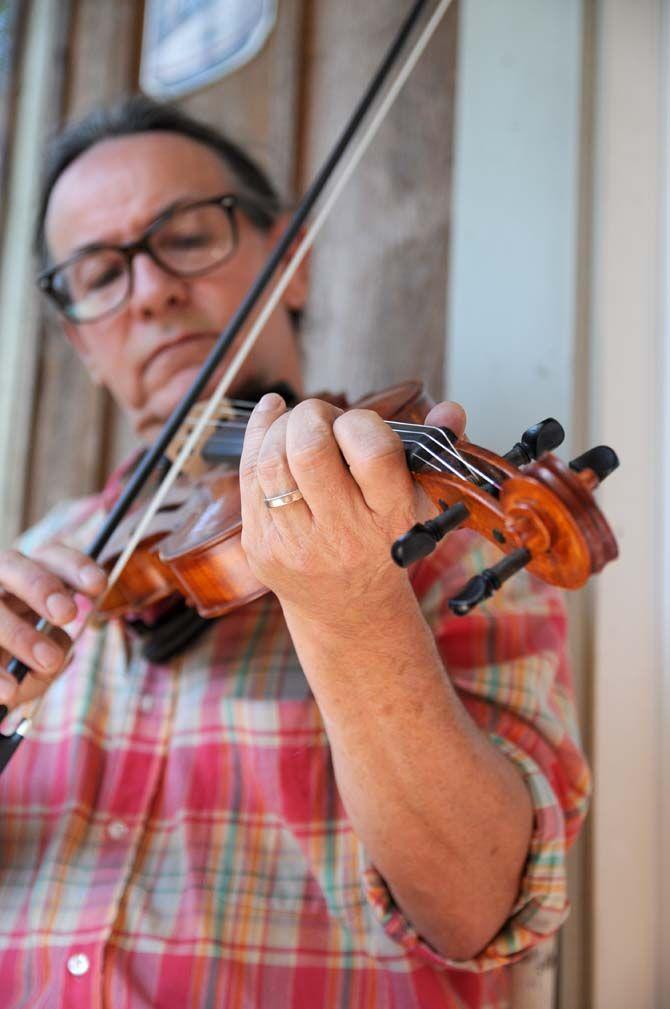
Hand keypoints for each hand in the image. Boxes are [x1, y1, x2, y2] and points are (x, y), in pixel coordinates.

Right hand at [0, 545, 106, 709]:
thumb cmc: (19, 663)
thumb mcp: (41, 658)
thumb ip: (53, 650)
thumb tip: (55, 654)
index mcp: (27, 579)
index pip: (50, 556)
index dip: (74, 565)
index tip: (99, 585)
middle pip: (12, 564)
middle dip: (41, 585)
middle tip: (68, 614)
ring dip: (19, 632)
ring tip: (49, 662)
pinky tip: (8, 690)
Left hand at [239, 393, 465, 620]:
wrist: (349, 610)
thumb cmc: (384, 541)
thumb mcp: (417, 502)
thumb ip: (432, 450)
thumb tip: (451, 410)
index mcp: (390, 518)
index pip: (373, 451)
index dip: (360, 422)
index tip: (358, 426)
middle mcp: (343, 535)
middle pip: (309, 449)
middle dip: (312, 415)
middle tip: (321, 420)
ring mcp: (297, 544)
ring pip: (271, 460)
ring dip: (282, 426)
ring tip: (298, 427)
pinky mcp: (261, 546)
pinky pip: (248, 477)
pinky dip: (257, 437)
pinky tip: (271, 420)